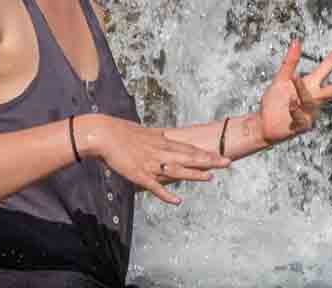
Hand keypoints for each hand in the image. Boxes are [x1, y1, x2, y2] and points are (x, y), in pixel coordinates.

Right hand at [88, 117, 229, 205]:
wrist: (104, 134)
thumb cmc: (122, 132)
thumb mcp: (144, 133)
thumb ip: (156, 138)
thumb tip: (164, 137)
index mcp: (162, 142)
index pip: (188, 148)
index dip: (205, 153)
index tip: (220, 155)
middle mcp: (160, 152)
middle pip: (189, 157)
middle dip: (209, 161)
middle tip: (227, 163)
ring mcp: (151, 164)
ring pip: (177, 170)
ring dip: (194, 175)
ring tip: (210, 178)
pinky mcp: (139, 174)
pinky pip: (155, 186)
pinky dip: (166, 194)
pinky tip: (178, 200)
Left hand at [253, 36, 331, 147]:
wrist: (263, 124)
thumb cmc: (274, 101)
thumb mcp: (281, 78)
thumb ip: (290, 62)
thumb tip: (297, 40)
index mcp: (311, 83)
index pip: (329, 65)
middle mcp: (314, 97)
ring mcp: (311, 113)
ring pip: (309, 98)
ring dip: (300, 90)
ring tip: (291, 86)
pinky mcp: (304, 126)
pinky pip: (301, 115)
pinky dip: (294, 109)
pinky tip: (289, 107)